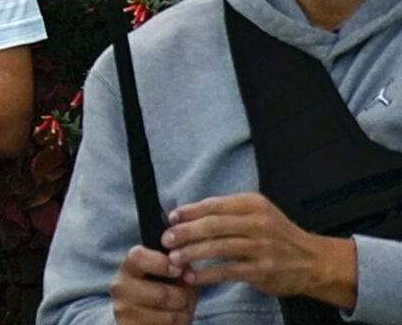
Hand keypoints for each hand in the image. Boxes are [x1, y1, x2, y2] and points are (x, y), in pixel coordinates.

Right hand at [111, 245, 194, 322]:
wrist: (144, 316)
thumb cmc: (161, 291)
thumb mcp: (167, 276)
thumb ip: (178, 270)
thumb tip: (189, 275)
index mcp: (128, 269)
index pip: (139, 258)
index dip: (162, 263)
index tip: (178, 270)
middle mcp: (121, 288)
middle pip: (163, 294)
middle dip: (183, 297)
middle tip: (186, 296)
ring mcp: (124, 310)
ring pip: (169, 316)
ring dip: (183, 314)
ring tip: (180, 310)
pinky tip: (172, 321)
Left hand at [164, 193, 355, 303]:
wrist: (314, 261)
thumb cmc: (278, 235)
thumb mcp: (258, 213)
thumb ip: (229, 212)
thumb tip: (187, 215)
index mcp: (253, 204)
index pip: (214, 205)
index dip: (190, 212)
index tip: (171, 218)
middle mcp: (258, 223)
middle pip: (214, 225)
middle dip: (186, 232)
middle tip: (167, 239)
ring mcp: (262, 247)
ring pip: (219, 247)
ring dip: (192, 253)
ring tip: (174, 258)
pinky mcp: (263, 270)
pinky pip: (228, 271)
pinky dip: (207, 274)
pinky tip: (193, 276)